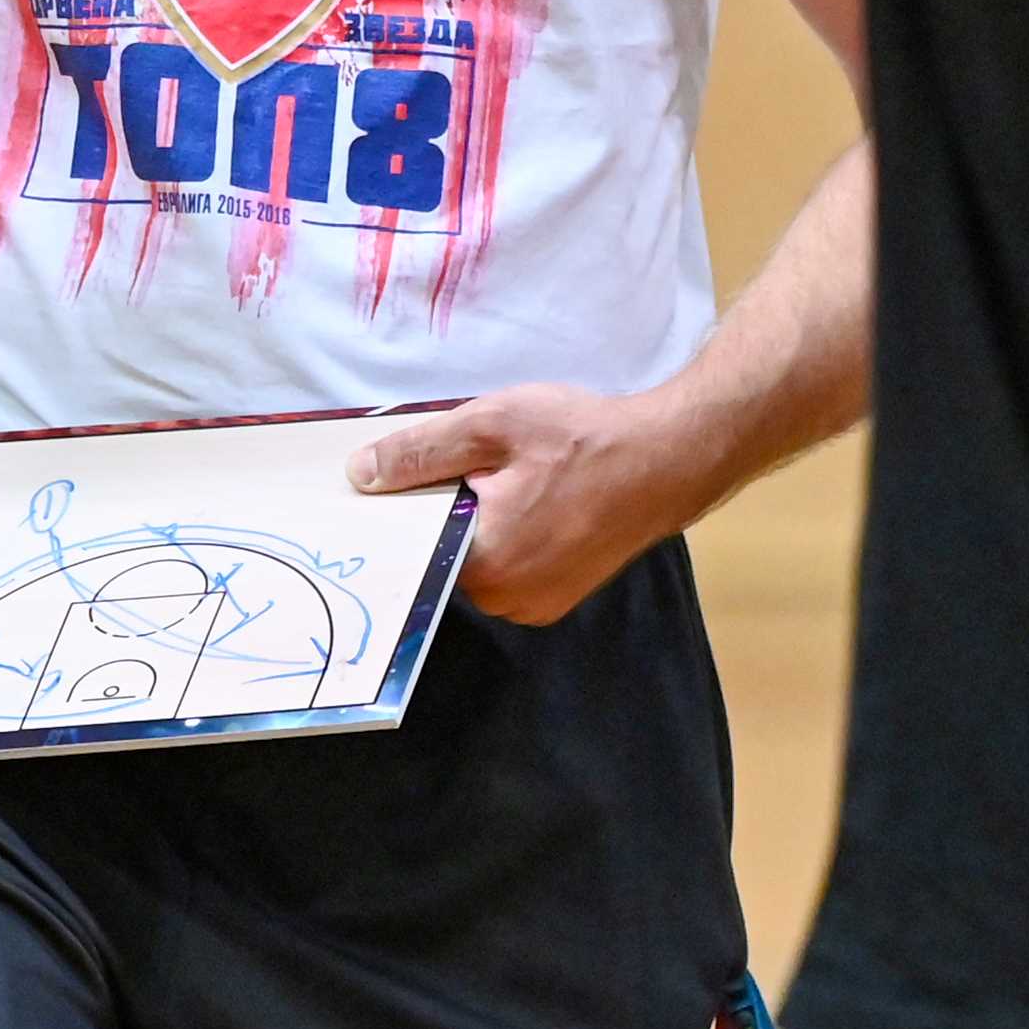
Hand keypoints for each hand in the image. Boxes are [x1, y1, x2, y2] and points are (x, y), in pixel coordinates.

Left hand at [356, 382, 699, 627]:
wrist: (668, 458)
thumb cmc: (584, 438)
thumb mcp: (493, 424)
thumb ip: (421, 451)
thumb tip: (360, 474)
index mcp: (485, 561)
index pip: (412, 546)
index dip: (401, 509)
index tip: (398, 481)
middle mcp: (507, 600)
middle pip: (443, 556)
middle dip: (444, 513)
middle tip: (469, 467)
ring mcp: (536, 605)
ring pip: (477, 563)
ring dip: (478, 526)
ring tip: (507, 480)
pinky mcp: (558, 598)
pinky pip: (509, 571)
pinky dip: (507, 539)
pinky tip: (530, 501)